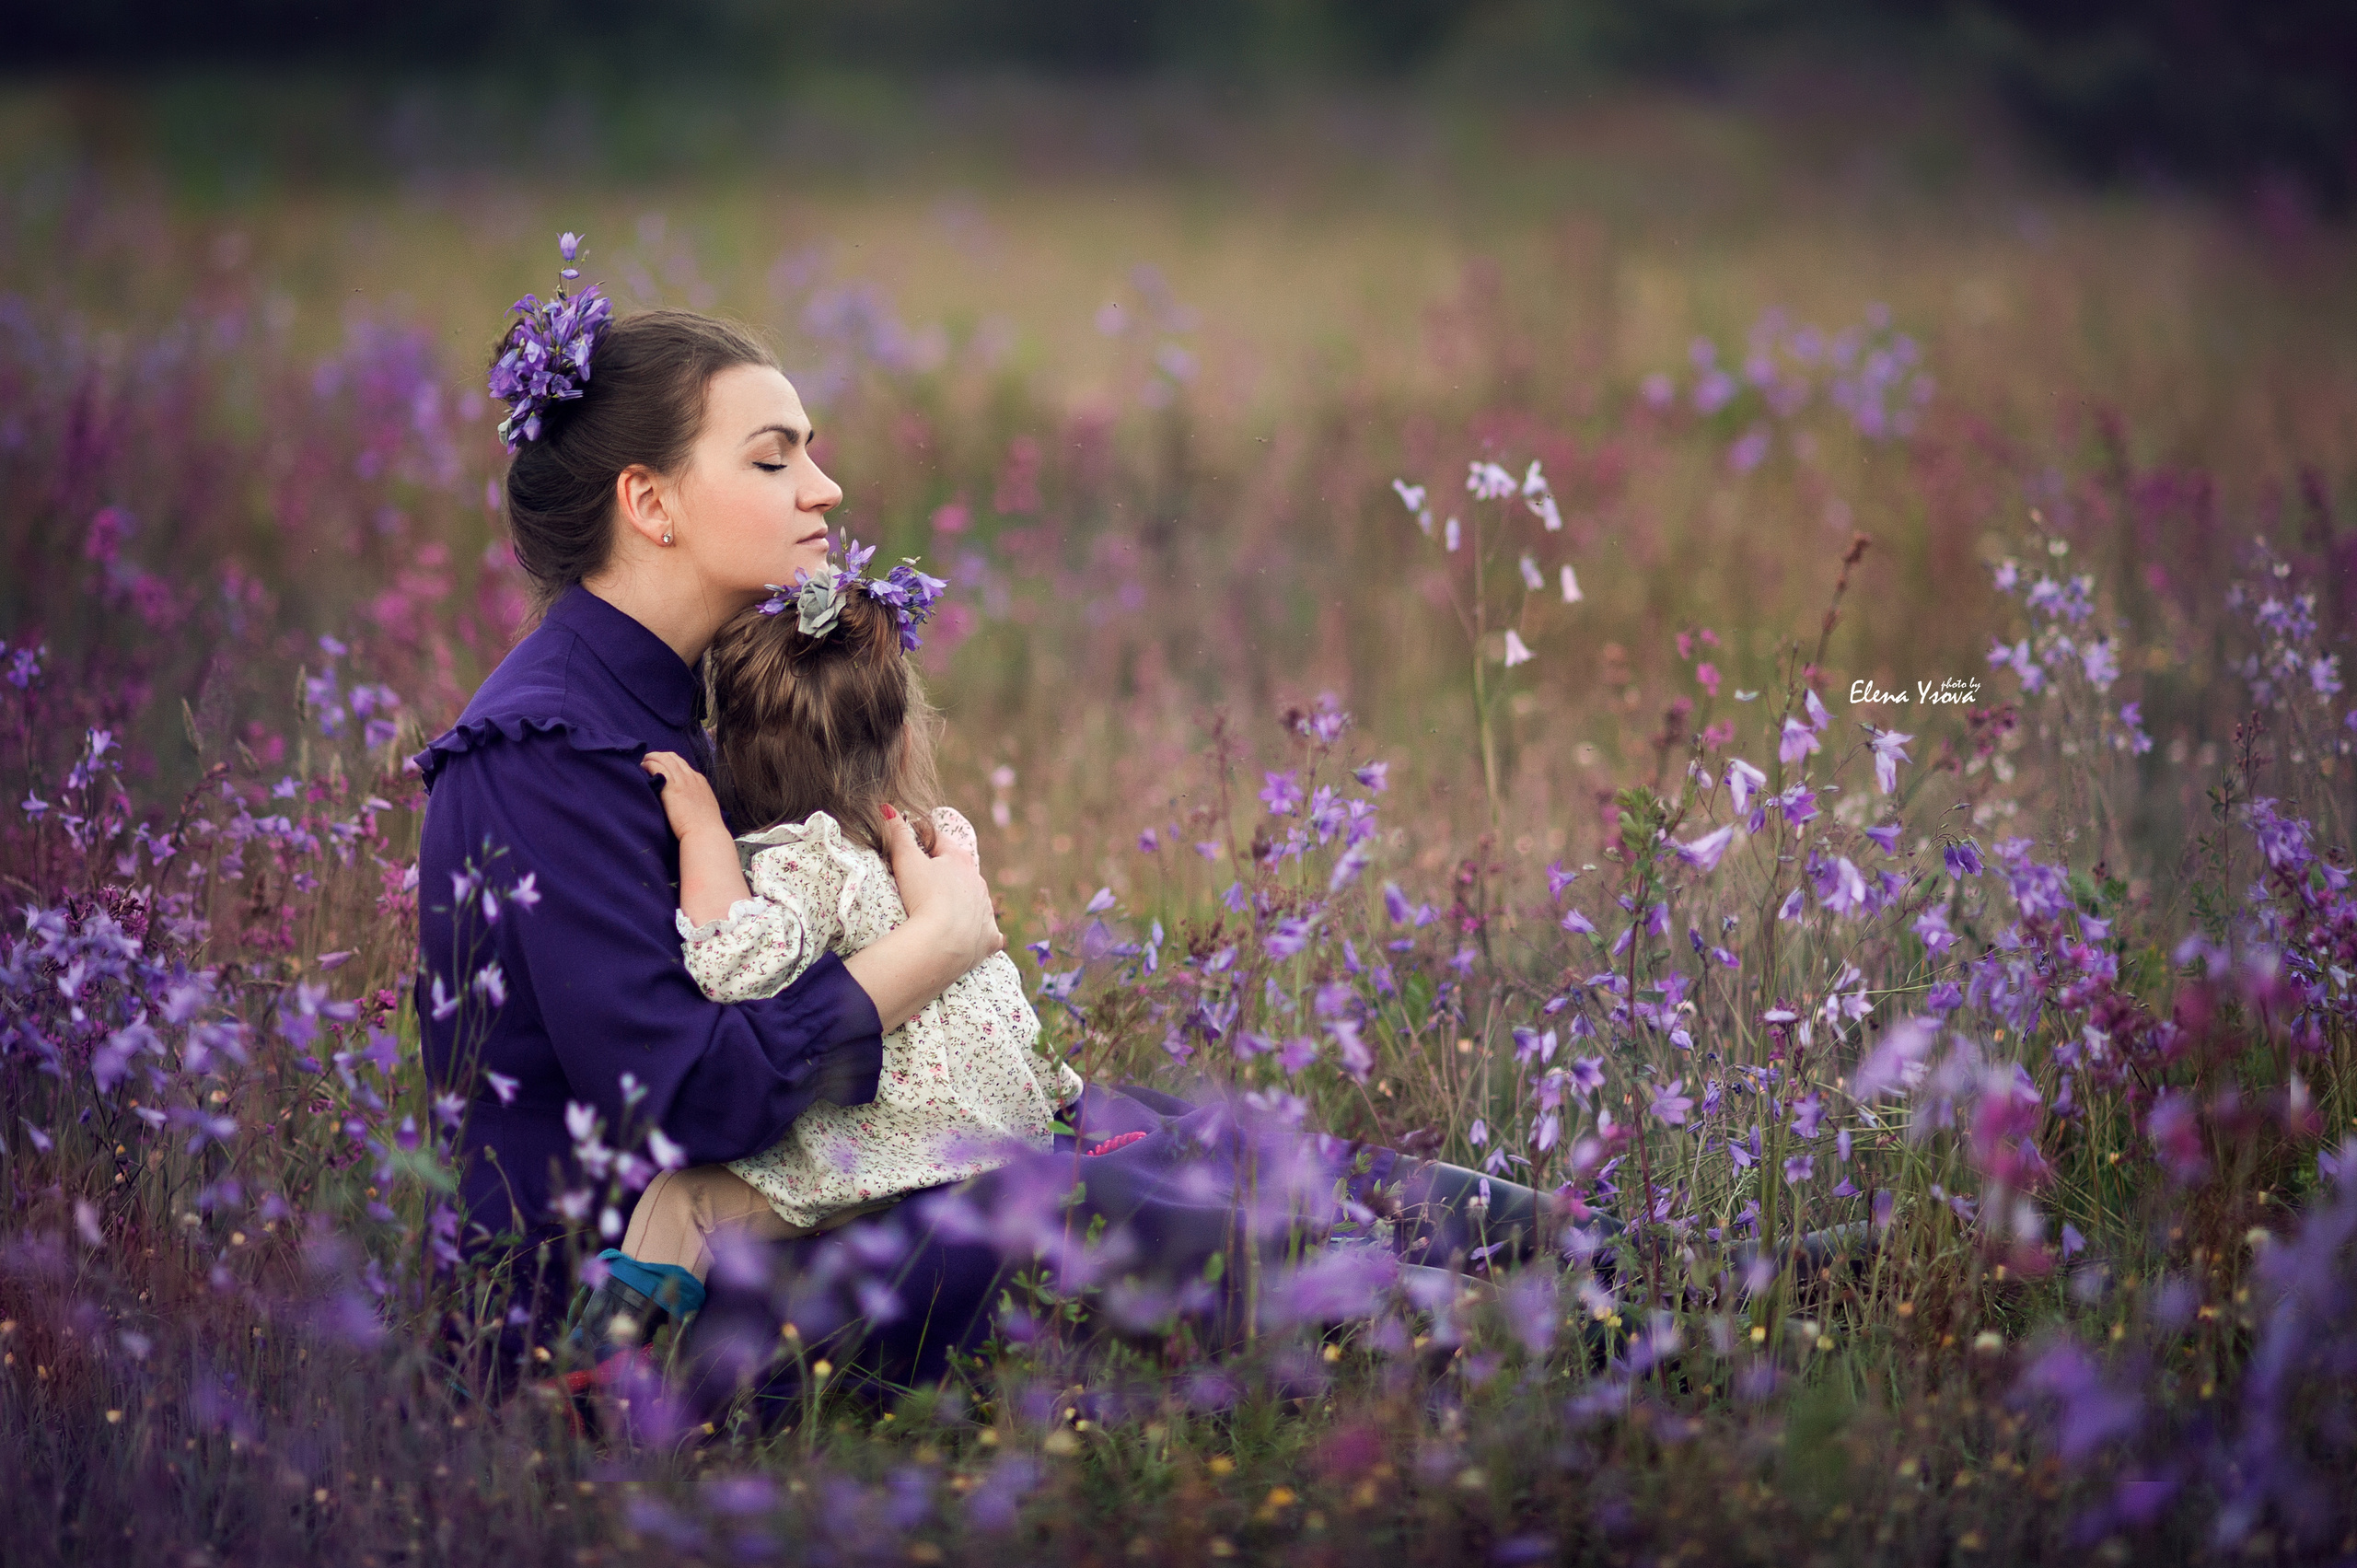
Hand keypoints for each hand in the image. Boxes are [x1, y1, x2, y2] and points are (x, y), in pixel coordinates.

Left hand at [641, 751, 726, 844]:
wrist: (705, 834)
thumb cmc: (703, 828)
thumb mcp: (703, 808)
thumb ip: (694, 800)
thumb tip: (685, 803)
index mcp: (700, 781)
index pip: (682, 764)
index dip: (668, 762)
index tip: (658, 766)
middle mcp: (692, 777)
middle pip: (672, 757)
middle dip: (658, 756)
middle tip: (646, 761)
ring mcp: (683, 780)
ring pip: (665, 758)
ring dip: (651, 758)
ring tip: (641, 763)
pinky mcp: (673, 787)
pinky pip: (659, 767)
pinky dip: (649, 764)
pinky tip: (642, 768)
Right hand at [881, 803, 1002, 972]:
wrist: (941, 943)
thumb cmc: (924, 897)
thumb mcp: (906, 862)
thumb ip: (897, 834)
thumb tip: (887, 807)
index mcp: (960, 860)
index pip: (940, 842)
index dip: (923, 841)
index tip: (911, 843)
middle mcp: (978, 882)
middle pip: (960, 871)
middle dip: (945, 872)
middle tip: (924, 881)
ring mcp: (986, 910)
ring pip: (976, 900)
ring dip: (963, 901)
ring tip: (943, 909)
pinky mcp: (988, 938)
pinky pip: (989, 934)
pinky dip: (981, 934)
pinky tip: (973, 937)